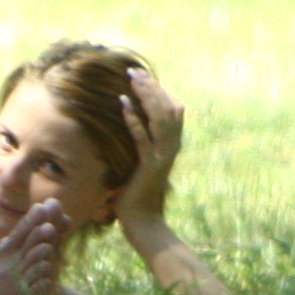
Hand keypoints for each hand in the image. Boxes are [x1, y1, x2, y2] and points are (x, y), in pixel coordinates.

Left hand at [117, 66, 186, 225]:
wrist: (143, 222)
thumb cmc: (137, 194)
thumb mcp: (141, 163)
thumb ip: (142, 144)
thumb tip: (131, 124)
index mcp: (171, 145)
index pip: (171, 110)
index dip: (159, 91)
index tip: (143, 75)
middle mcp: (171, 148)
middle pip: (168, 109)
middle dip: (152, 88)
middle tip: (136, 72)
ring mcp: (163, 157)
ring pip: (160, 119)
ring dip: (146, 97)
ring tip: (133, 81)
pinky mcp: (150, 166)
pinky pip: (143, 139)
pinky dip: (134, 120)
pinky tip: (123, 104)